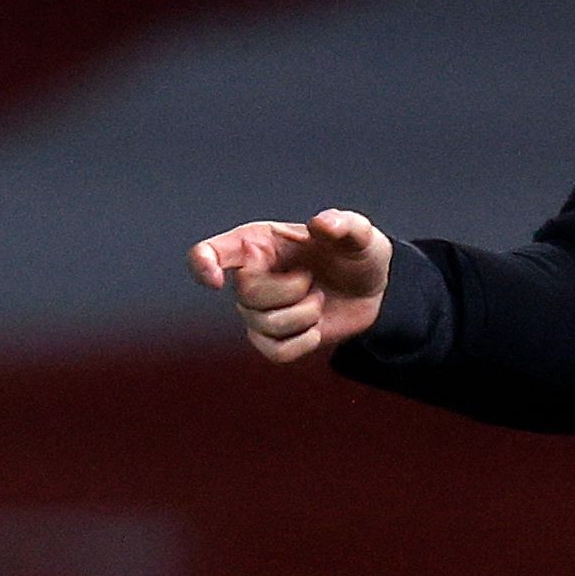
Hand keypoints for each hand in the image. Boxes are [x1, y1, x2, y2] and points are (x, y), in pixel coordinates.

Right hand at [189, 210, 392, 362]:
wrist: (371, 288)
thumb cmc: (355, 253)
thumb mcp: (359, 233)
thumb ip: (345, 224)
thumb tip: (321, 223)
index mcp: (258, 244)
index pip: (209, 253)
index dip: (203, 266)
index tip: (216, 280)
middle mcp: (251, 276)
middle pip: (245, 295)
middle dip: (288, 291)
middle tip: (312, 280)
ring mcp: (260, 311)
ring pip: (262, 326)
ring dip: (303, 315)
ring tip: (318, 299)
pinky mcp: (274, 340)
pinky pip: (276, 353)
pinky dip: (303, 342)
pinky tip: (317, 327)